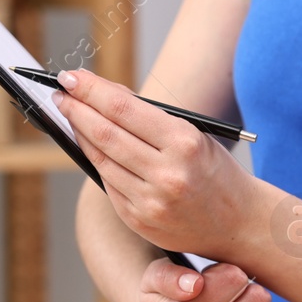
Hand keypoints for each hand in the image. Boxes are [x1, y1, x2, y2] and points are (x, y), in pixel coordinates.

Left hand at [54, 68, 256, 262]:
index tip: (70, 77)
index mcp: (185, 144)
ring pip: (101, 159)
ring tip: (71, 116)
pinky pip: (109, 184)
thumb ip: (151, 117)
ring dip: (81, 134)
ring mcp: (151, 201)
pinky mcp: (141, 220)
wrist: (240, 223)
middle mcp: (167, 174)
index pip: (123, 109)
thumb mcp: (194, 135)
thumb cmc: (214, 172)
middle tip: (60, 94)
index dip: (91, 91)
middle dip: (77, 109)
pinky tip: (92, 147)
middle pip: (105, 133)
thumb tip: (104, 94)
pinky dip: (98, 161)